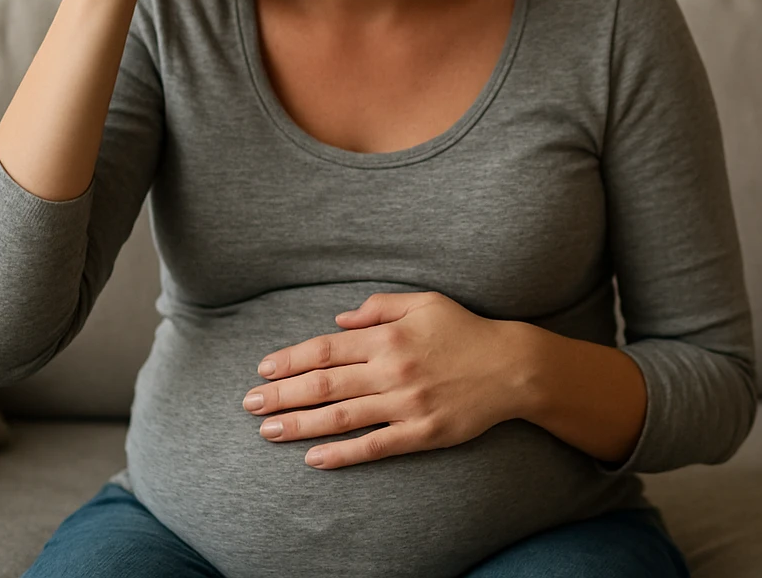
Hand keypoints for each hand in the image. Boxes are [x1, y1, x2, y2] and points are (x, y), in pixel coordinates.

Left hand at [242, 292, 520, 468]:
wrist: (512, 368)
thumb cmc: (466, 331)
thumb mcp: (424, 302)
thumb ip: (379, 307)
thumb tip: (338, 320)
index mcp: (389, 336)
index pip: (327, 348)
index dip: (291, 359)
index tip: (263, 369)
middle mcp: (392, 370)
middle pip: (325, 383)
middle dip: (282, 394)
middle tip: (249, 403)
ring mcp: (406, 404)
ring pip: (342, 416)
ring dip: (300, 424)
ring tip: (268, 431)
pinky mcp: (422, 433)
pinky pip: (375, 445)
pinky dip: (342, 453)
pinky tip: (314, 458)